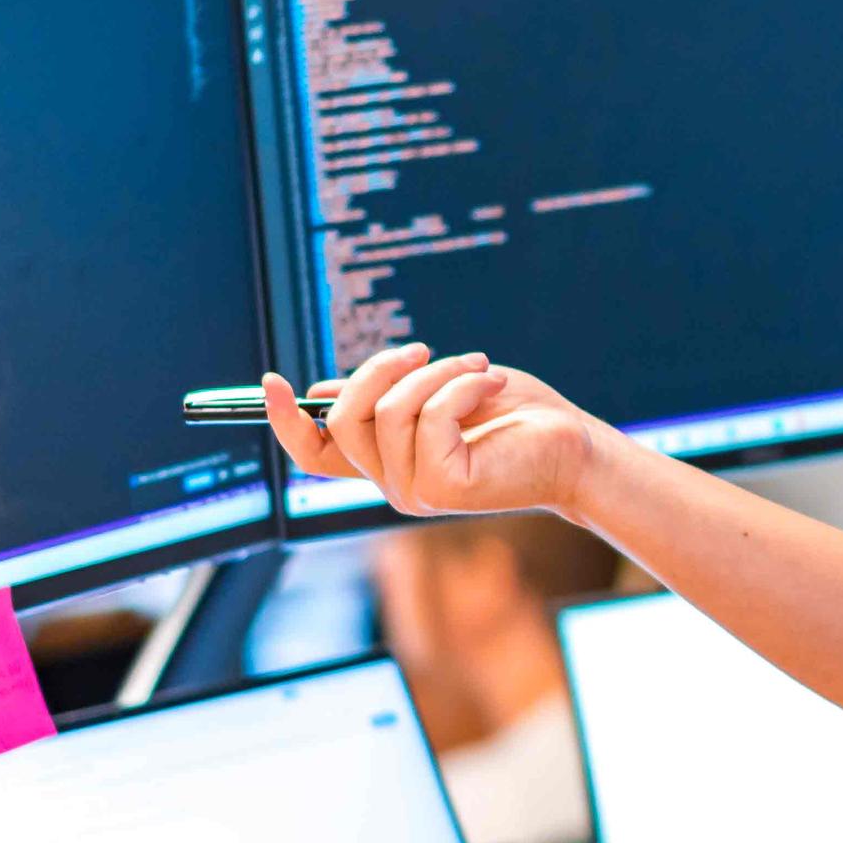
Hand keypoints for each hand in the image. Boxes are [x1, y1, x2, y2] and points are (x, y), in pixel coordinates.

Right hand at [261, 343, 611, 521]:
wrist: (572, 446)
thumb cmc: (512, 416)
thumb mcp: (438, 392)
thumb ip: (386, 394)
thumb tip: (326, 388)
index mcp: (386, 462)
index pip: (314, 455)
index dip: (285, 421)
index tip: (270, 381)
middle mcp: (392, 485)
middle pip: (341, 420)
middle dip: (378, 369)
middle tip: (424, 350)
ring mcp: (414, 492)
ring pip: (387, 412)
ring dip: (435, 373)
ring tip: (478, 367)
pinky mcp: (444, 488)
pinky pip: (429, 417)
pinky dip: (460, 385)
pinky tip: (491, 383)